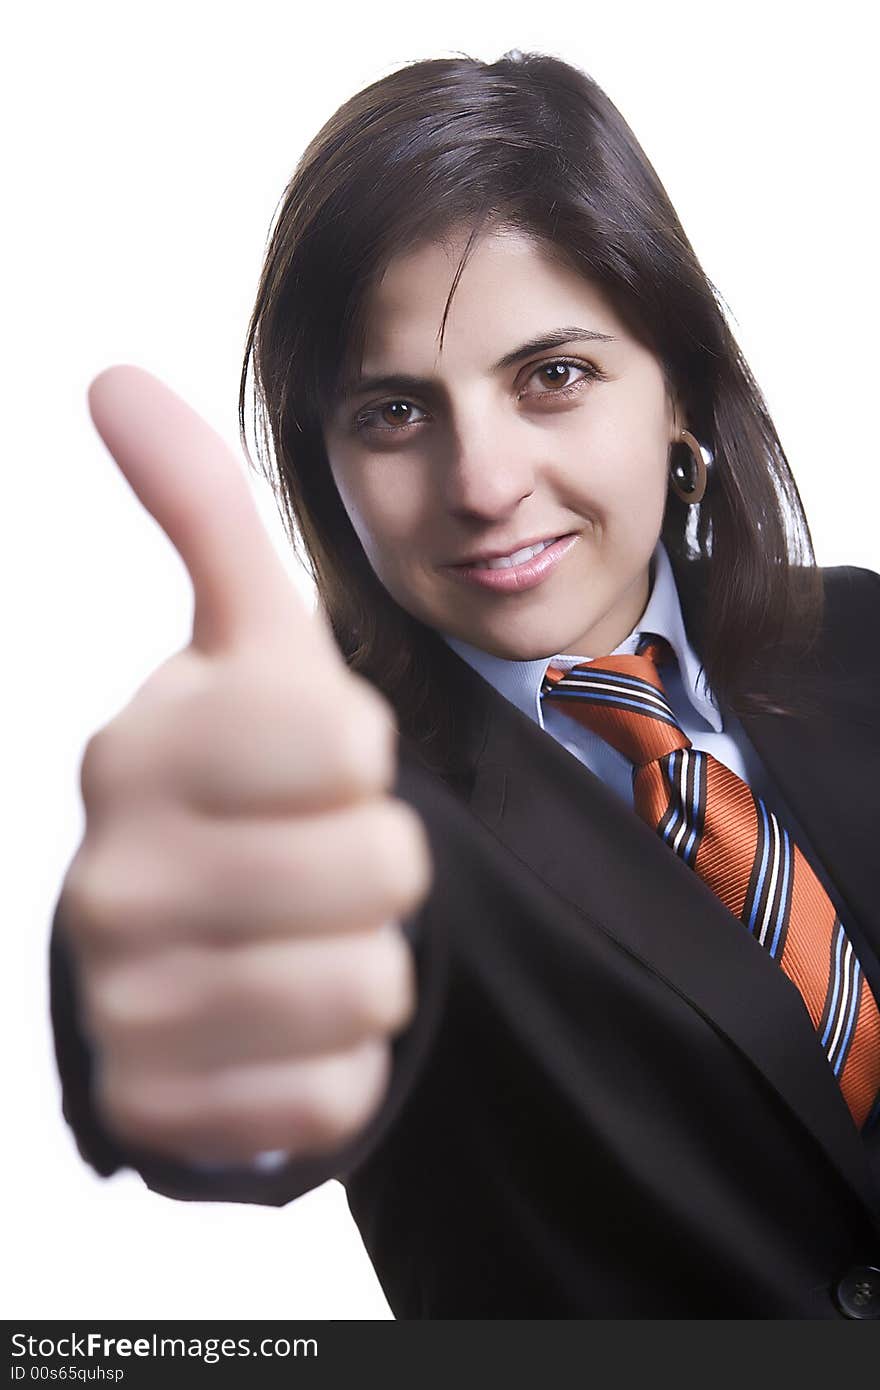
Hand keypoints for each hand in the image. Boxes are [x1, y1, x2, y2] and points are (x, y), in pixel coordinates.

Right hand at [58, 366, 431, 1166]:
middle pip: (381, 867)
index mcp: (135, 749)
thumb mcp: (238, 647)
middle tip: (313, 860)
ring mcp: (127, 1008)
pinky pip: (338, 1092)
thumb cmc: (234, 779)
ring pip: (371, 984)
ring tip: (298, 936)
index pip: (348, 743)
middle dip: (377, 861)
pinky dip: (337, 1058)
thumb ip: (197, 513)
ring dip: (366, 956)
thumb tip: (112, 377)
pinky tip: (277, 1022)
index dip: (357, 752)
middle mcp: (110, 880)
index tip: (308, 762)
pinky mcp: (164, 1113)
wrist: (175, 944)